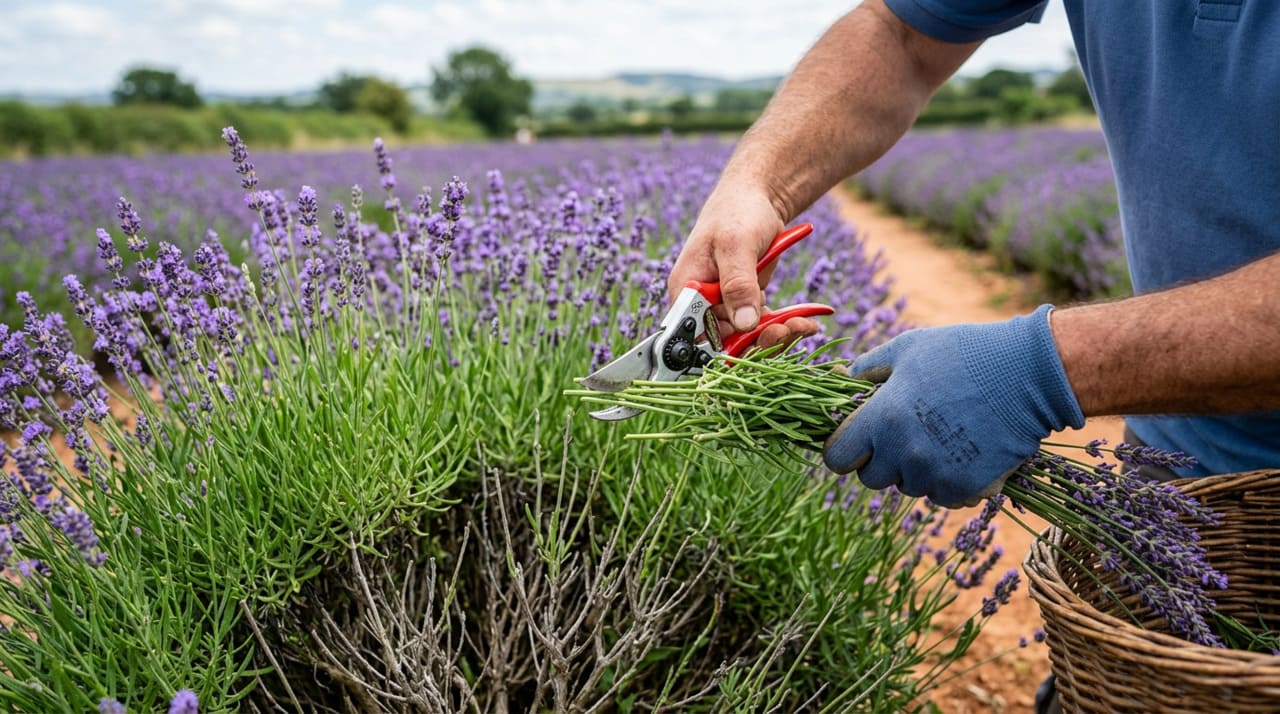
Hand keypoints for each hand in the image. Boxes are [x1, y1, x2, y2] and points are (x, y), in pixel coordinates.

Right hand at [668, 188, 819, 346]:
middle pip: (724, 340)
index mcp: (687, 288)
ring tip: (802, 325)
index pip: (695, 332)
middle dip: (758, 340)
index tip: (754, 337)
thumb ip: (737, 284)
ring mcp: (724, 304)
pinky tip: (806, 322)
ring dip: (776, 335)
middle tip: (786, 331)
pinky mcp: (745, 303)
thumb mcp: (736, 245)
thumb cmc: (738, 212)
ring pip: (747, 337)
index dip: (722, 343)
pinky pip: (761, 326)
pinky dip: (784, 326)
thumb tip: (743, 324)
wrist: (759, 198)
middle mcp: (702, 302)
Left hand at [822, 305, 1084, 506]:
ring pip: (908, 487)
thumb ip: (867, 369)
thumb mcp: (908, 349)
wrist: (1029, 374)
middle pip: (871, 478)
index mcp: (881, 418)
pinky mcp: (966, 488)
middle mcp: (904, 453)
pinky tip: (962, 451)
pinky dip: (947, 481)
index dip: (843, 448)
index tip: (857, 439)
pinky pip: (941, 496)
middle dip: (881, 459)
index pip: (837, 457)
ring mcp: (936, 474)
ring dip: (916, 469)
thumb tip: (838, 376)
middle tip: (904, 432)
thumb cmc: (963, 353)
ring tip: (941, 434)